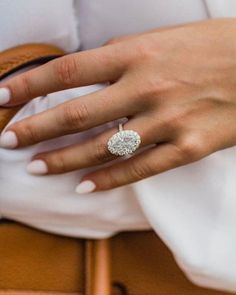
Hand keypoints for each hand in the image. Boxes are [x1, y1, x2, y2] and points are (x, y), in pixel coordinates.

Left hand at [0, 19, 235, 192]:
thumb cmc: (207, 48)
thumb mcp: (158, 41)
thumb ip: (119, 59)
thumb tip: (83, 76)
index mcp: (137, 53)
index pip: (68, 70)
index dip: (29, 84)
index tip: (3, 97)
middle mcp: (147, 87)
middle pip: (77, 113)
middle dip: (36, 129)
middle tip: (8, 142)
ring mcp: (168, 120)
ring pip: (104, 147)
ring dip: (65, 160)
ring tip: (38, 168)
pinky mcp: (189, 146)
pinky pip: (141, 168)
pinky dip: (109, 180)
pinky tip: (85, 187)